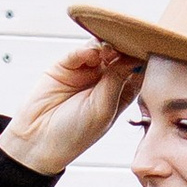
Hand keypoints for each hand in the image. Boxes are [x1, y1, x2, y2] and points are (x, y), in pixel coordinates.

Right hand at [0, 41, 140, 178]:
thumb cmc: (75, 133)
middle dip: (124, 48)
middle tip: (127, 45)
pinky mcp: (66, 65)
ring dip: (106, 46)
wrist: (38, 140)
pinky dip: (86, 50)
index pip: (137, 69)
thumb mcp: (103, 109)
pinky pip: (79, 51)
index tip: (148, 51)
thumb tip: (132, 56)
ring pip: (100, 48)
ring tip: (108, 51)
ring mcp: (86, 71)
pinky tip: (91, 54)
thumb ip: (116, 81)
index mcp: (121, 93)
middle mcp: (105, 79)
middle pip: (121, 54)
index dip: (142, 59)